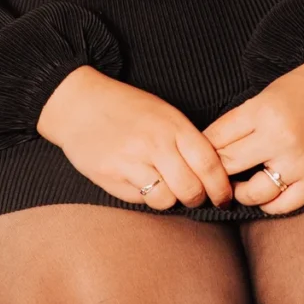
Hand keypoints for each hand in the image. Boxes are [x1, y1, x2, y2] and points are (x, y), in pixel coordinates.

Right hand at [38, 67, 234, 209]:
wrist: (79, 103)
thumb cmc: (126, 109)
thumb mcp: (164, 114)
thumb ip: (186, 140)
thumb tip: (212, 173)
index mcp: (174, 125)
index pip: (209, 164)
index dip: (221, 187)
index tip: (223, 197)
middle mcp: (156, 142)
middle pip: (191, 188)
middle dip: (197, 199)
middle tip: (194, 199)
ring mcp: (132, 159)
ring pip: (166, 199)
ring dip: (169, 200)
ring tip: (163, 188)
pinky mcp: (111, 173)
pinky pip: (139, 198)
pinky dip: (145, 197)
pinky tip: (138, 183)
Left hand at [206, 60, 303, 214]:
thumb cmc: (301, 89)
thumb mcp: (263, 96)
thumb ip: (237, 123)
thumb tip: (206, 149)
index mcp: (263, 112)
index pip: (216, 139)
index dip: (200, 150)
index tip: (194, 156)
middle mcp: (281, 139)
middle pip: (228, 167)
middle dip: (213, 172)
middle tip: (207, 175)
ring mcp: (300, 162)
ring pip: (253, 194)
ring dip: (239, 192)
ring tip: (235, 185)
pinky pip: (283, 205)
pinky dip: (268, 204)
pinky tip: (263, 194)